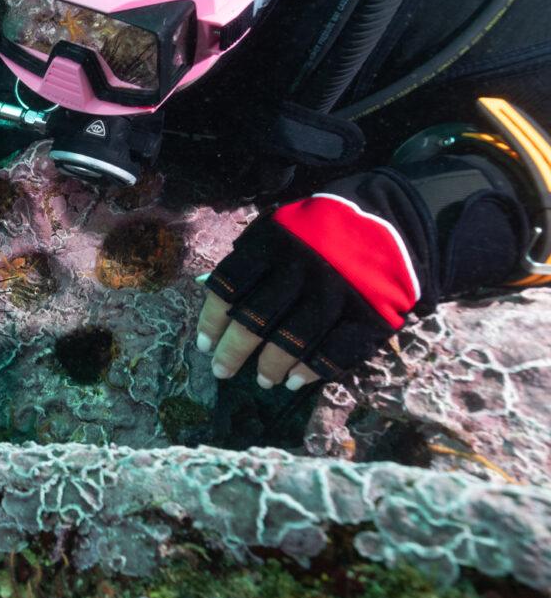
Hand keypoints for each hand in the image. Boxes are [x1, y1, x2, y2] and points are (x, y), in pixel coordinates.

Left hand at [194, 176, 435, 389]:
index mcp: (274, 244)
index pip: (230, 286)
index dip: (213, 320)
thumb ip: (249, 257)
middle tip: (222, 372)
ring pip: (294, 338)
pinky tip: (297, 380)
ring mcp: (338, 291)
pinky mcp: (370, 311)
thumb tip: (207, 290)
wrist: (393, 216)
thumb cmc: (320, 227)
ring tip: (263, 381)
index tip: (204, 346)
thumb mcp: (280, 227)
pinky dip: (313, 368)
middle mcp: (302, 268)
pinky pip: (337, 348)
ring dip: (272, 365)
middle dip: (234, 351)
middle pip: (257, 318)